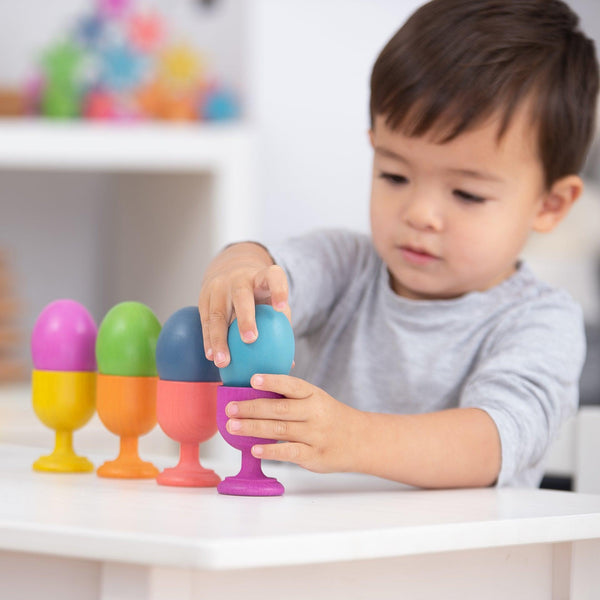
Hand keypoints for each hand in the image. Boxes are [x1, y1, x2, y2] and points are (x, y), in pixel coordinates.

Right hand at [198, 243, 289, 367]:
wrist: (230, 270)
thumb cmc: (259, 292)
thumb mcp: (273, 299)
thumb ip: (282, 324)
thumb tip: (290, 363)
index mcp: (262, 276)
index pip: (273, 277)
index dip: (278, 290)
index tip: (281, 308)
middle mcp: (240, 279)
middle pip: (241, 295)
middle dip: (245, 317)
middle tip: (250, 340)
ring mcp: (219, 287)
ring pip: (218, 312)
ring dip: (220, 338)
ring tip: (223, 361)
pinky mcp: (204, 297)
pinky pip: (206, 321)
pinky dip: (208, 340)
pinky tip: (211, 356)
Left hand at [224, 374, 364, 472]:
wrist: (360, 440)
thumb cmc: (330, 416)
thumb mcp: (317, 398)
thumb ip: (292, 393)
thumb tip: (257, 382)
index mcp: (314, 395)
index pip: (292, 385)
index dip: (272, 382)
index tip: (253, 379)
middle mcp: (315, 413)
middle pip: (280, 410)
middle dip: (252, 408)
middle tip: (230, 408)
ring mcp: (315, 435)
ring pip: (280, 431)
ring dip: (253, 428)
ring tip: (233, 426)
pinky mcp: (313, 456)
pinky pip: (289, 453)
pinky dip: (271, 451)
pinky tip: (254, 449)